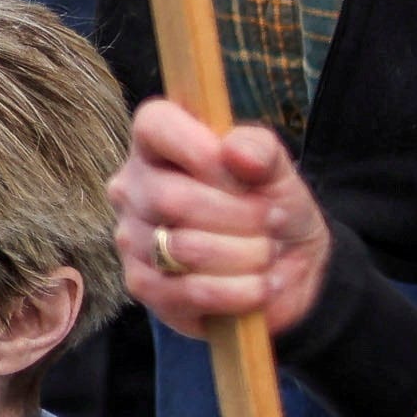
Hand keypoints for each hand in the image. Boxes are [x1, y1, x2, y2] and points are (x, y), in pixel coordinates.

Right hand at [111, 97, 331, 341]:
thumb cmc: (272, 210)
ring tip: (266, 255)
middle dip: (240, 216)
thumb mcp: (280, 173)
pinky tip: (257, 286)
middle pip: (170, 198)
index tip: (242, 172)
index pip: (154, 124)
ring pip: (183, 248)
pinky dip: (238, 292)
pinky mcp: (142, 286)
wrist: (285, 272)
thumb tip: (236, 152)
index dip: (200, 148)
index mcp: (159, 147)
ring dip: (246, 256)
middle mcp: (133, 188)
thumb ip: (261, 150)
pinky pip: (188, 290)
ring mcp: (131, 239)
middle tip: (272, 221)